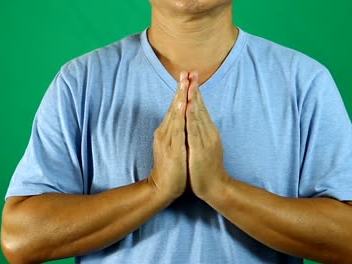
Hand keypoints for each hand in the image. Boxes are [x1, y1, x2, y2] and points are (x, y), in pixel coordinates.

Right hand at [148, 72, 189, 200]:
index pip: (175, 107)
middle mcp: (165, 131)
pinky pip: (177, 128)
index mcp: (167, 130)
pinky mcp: (172, 147)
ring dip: (180, 97)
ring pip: (175, 114)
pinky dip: (180, 115)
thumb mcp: (173, 146)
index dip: (181, 92)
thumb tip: (181, 121)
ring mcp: (167, 138)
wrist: (163, 187)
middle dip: (181, 89)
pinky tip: (183, 104)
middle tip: (186, 72)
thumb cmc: (171, 168)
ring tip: (185, 82)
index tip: (187, 76)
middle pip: (174, 107)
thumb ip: (176, 133)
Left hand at [186, 71, 228, 199]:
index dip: (194, 91)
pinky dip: (191, 117)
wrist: (214, 187)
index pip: (200, 107)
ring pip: (197, 115)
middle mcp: (207, 132)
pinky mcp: (200, 149)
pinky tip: (187, 106)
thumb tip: (194, 120)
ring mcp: (205, 140)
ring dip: (193, 98)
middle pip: (199, 107)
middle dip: (194, 89)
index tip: (190, 76)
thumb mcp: (203, 145)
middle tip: (190, 71)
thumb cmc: (206, 167)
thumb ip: (199, 132)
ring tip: (189, 83)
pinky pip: (194, 130)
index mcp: (207, 130)